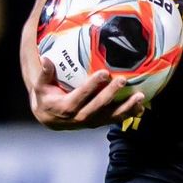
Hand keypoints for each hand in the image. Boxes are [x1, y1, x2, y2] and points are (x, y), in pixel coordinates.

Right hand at [30, 57, 144, 129]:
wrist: (50, 119)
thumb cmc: (46, 98)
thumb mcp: (41, 88)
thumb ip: (45, 74)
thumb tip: (45, 59)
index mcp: (66, 107)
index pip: (81, 96)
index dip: (92, 85)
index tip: (103, 73)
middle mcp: (79, 117)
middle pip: (98, 106)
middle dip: (111, 93)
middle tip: (123, 80)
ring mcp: (91, 122)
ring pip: (110, 116)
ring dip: (126, 107)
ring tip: (140, 97)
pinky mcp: (99, 123)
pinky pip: (115, 119)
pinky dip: (128, 114)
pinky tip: (141, 107)